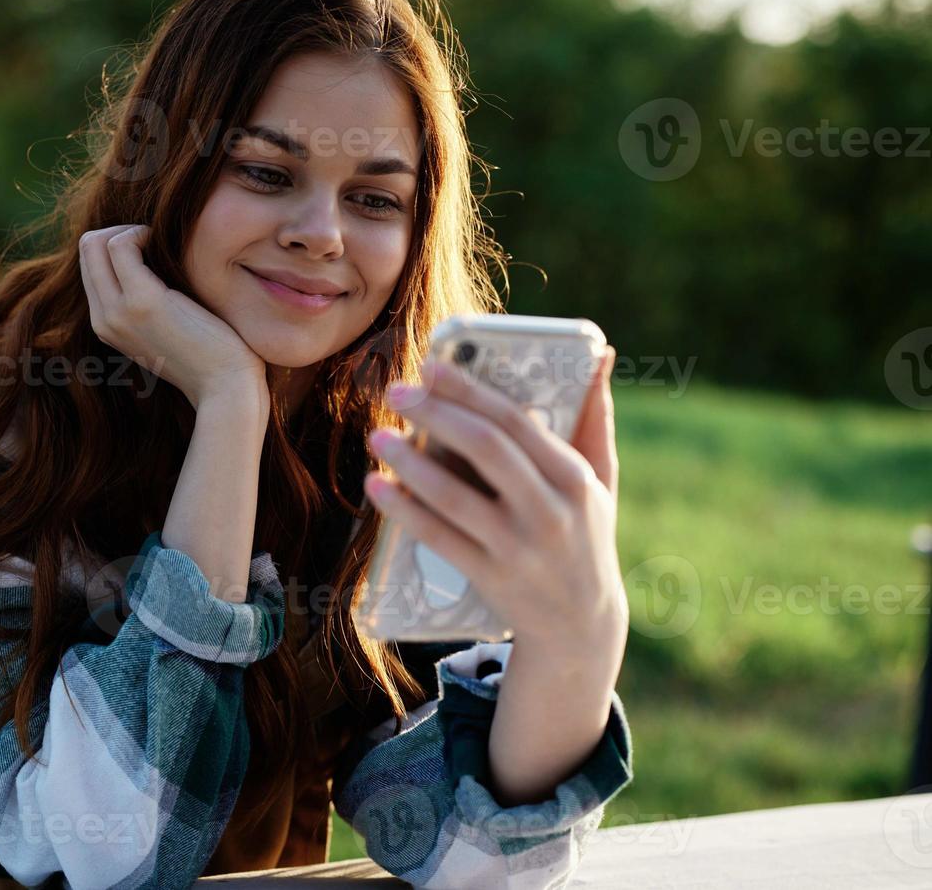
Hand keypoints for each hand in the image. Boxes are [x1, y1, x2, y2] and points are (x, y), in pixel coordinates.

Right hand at [77, 224, 266, 409]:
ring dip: (130, 230)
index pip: (90, 263)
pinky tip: (164, 245)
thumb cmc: (207, 353)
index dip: (117, 243)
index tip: (151, 249)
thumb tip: (148, 261)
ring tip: (159, 244)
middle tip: (154, 241)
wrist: (224, 386)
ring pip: (95, 242)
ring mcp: (118, 311)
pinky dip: (141, 232)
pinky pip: (120, 245)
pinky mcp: (143, 302)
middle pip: (87, 248)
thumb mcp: (164, 328)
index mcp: (106, 325)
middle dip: (119, 230)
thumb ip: (145, 303)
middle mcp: (103, 319)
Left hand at [363, 346, 627, 660]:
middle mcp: (549, 511)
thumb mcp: (602, 479)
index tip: (432, 366)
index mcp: (574, 478)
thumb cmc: (585, 534)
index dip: (470, 390)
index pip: (517, 421)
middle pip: (485, 448)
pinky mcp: (490, 577)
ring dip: (410, 463)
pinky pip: (438, 537)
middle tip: (397, 392)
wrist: (581, 625)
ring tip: (377, 436)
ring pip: (455, 496)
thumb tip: (600, 352)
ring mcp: (518, 547)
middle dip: (437, 414)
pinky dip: (404, 510)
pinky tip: (376, 487)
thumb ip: (595, 418)